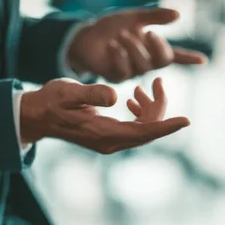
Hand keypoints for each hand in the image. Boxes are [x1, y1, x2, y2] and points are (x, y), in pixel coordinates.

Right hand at [21, 78, 189, 153]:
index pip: (143, 132)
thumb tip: (115, 96)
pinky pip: (135, 127)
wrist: (38, 117)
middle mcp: (111, 143)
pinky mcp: (110, 137)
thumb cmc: (51, 102)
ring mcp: (111, 142)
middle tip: (158, 81)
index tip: (186, 120)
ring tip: (142, 88)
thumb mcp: (68, 92)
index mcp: (104, 134)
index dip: (166, 126)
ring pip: (144, 128)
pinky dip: (141, 112)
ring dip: (150, 108)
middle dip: (159, 107)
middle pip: (148, 130)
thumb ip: (91, 93)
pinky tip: (134, 97)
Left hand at [69, 8, 207, 82]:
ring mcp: (131, 72)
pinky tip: (111, 46)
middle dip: (157, 47)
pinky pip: (124, 70)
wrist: (85, 36)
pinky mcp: (116, 77)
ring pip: (142, 65)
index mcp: (152, 49)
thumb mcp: (134, 18)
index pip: (175, 55)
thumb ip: (155, 17)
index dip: (189, 58)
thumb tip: (178, 15)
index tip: (203, 60)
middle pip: (161, 60)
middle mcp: (145, 63)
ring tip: (122, 35)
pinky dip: (119, 56)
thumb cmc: (111, 28)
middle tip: (148, 33)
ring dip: (134, 48)